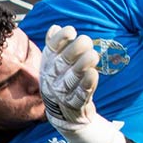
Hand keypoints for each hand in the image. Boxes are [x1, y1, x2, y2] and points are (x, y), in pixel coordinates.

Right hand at [39, 24, 125, 142]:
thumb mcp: (56, 63)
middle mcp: (52, 80)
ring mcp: (62, 95)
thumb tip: (55, 28)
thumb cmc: (63, 82)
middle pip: (61, 64)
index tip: (71, 30)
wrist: (65, 115)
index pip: (51, 50)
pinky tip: (93, 75)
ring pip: (71, 80)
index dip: (59, 40)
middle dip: (73, 51)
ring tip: (93, 55)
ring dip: (81, 67)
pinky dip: (87, 86)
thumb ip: (55, 45)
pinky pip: (80, 96)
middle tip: (86, 40)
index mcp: (48, 65)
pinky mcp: (74, 107)